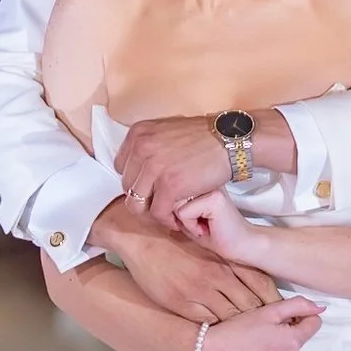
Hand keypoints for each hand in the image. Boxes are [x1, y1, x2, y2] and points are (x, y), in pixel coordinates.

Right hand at [91, 199, 279, 323]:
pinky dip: (220, 331)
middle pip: (250, 303)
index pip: (260, 283)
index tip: (286, 312)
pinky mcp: (183, 303)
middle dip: (264, 319)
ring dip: (244, 328)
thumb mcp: (211, 247)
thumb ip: (233, 262)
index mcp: (227, 259)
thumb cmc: (180, 242)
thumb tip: (257, 281)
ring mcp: (199, 291)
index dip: (274, 300)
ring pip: (231, 316)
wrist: (145, 239)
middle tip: (276, 332)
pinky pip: (208, 323)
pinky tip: (226, 336)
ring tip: (253, 338)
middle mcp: (217, 275)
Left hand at [114, 114, 234, 217]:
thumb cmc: (204, 137)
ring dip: (152, 212)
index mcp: (138, 134)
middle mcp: (141, 148)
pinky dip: (167, 220)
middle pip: (127, 187)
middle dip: (144, 198)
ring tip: (167, 213)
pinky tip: (177, 219)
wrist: (229, 141)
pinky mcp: (169, 186)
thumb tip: (138, 164)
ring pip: (136, 204)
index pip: (121, 167)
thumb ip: (150, 144)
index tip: (150, 187)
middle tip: (161, 203)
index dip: (137, 180)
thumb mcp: (167, 130)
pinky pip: (158, 213)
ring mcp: (154, 167)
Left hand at [174, 188, 265, 266]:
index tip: (199, 221)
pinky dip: (191, 226)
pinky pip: (183, 213)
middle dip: (181, 218)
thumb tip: (152, 203)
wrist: (242, 246)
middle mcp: (204, 181)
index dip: (178, 214)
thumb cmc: (216, 235)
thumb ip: (173, 207)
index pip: (170, 193)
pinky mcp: (213, 198)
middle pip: (170, 198)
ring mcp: (210, 187)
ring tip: (205, 225)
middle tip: (202, 224)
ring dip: (186, 222)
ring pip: (175, 205)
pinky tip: (209, 227)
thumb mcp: (188, 219)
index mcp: (200, 182)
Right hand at [200, 296, 323, 350]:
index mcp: (293, 341)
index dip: (300, 316)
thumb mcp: (267, 311)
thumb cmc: (237, 330)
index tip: (283, 317)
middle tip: (264, 330)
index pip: (314, 324)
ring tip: (257, 344)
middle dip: (288, 334)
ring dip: (279, 349)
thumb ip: (298, 305)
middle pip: (299, 341)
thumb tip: (320, 307)